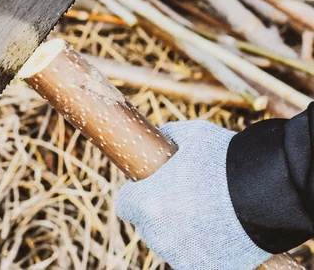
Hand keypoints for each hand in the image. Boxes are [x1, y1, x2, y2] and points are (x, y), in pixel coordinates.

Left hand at [116, 121, 270, 269]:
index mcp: (147, 203)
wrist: (268, 194)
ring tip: (208, 214)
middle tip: (187, 199)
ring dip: (181, 233)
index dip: (138, 195)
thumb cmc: (224, 160)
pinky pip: (195, 259)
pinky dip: (203, 250)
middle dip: (161, 213)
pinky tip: (219, 233)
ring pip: (171, 244)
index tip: (152, 189)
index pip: (125, 205)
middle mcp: (158, 235)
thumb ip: (168, 137)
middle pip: (149, 226)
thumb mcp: (191, 135)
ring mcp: (182, 256)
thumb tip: (161, 139)